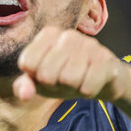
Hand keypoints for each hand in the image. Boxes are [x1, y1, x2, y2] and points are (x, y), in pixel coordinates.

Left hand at [13, 27, 130, 101]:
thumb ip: (25, 86)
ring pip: (68, 80)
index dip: (35, 77)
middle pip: (46, 74)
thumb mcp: (41, 82)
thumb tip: (24, 95)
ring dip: (73, 88)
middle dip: (54, 85)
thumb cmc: (66, 78)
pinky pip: (87, 87)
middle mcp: (68, 35)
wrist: (105, 79)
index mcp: (48, 34)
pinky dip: (88, 92)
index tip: (47, 74)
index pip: (27, 63)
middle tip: (65, 80)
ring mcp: (89, 45)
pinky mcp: (106, 60)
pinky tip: (92, 82)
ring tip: (79, 80)